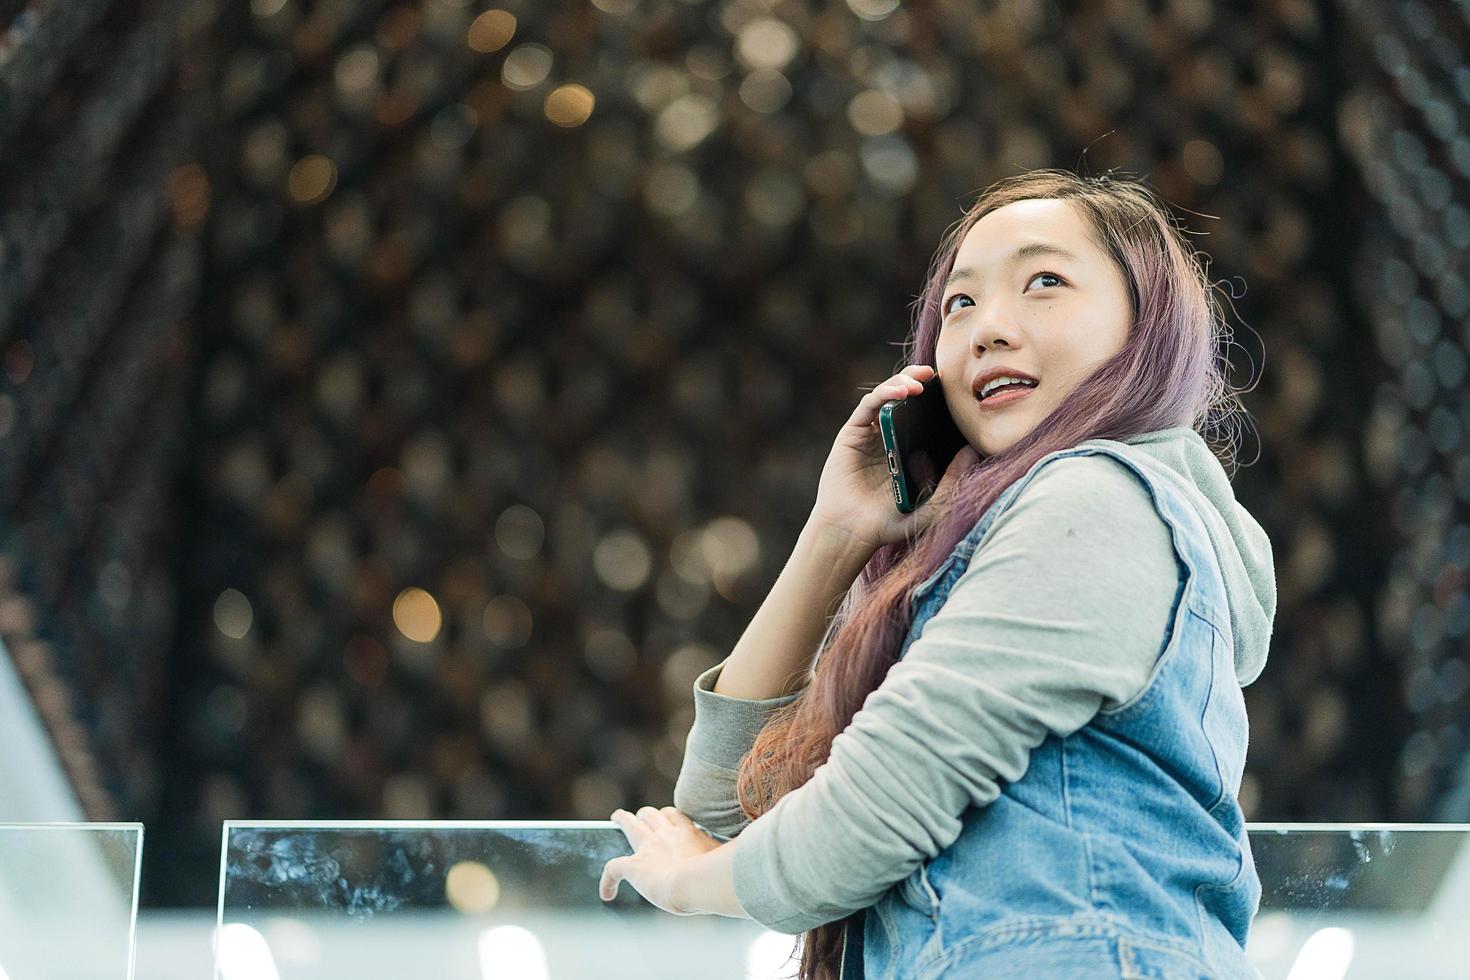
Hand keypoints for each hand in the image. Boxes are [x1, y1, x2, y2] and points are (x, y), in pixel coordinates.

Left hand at [599, 806, 721, 913]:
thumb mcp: (728, 862)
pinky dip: (607, 880)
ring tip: (618, 818)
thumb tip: (745, 863)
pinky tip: (606, 893)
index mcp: (689, 834)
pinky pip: (613, 868)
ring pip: (630, 824)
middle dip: (646, 815)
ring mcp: (648, 848)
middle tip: (641, 817)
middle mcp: (666, 835)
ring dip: (623, 820)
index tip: (671, 822)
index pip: (676, 817)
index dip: (670, 818)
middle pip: (651, 814)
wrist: (698, 884)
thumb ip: (729, 859)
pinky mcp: (634, 866)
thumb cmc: (717, 876)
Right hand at [810, 364, 978, 551]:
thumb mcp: (931, 505)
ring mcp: (869, 434)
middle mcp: (888, 438)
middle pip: (906, 400)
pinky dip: (884, 393)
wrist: (852, 533)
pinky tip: (901, 392)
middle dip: (921, 382)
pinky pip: (869, 406)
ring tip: (920, 384)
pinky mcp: (851, 433)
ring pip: (887, 396)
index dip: (939, 401)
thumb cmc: (889, 523)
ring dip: (903, 383)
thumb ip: (952, 481)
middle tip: (941, 376)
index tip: (957, 391)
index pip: (925, 417)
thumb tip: (973, 451)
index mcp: (908, 451)